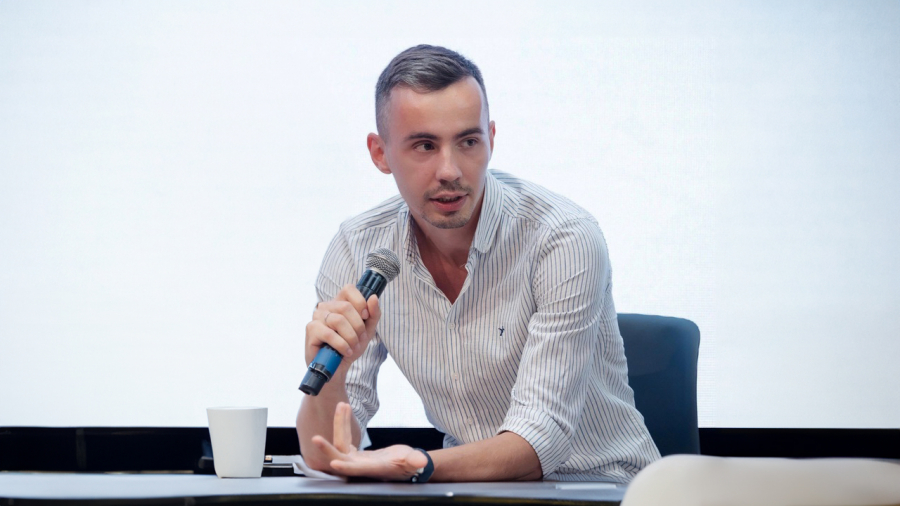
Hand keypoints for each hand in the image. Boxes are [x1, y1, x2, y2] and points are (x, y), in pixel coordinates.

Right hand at [305, 285, 380, 366]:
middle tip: (359, 340)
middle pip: (346, 307)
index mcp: (339, 302)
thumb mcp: (367, 330)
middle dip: (358, 326)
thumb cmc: (350, 347)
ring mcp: (317, 317)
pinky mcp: (311, 330)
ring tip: (352, 347)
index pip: (349, 289)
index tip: (365, 317)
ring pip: (338, 320)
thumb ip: (373, 314)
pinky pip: (329, 334)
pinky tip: (345, 352)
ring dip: (350, 337)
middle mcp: (326, 307)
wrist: (338, 368)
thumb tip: (373, 297)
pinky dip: (341, 345)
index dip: (360, 302)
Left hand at [311, 402, 428, 480]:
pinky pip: (344, 438)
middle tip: (315, 438)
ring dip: (340, 424)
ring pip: (341, 443)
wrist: (405, 464)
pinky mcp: (354, 453)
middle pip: (339, 457)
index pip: (355, 470)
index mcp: (372, 469)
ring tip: (342, 405)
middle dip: (327, 449)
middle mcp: (359, 466)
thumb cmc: (409, 464)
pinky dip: (343, 424)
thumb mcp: (413, 462)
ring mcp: (355, 460)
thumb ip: (415, 461)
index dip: (345, 467)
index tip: (333, 463)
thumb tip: (421, 461)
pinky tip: (344, 410)